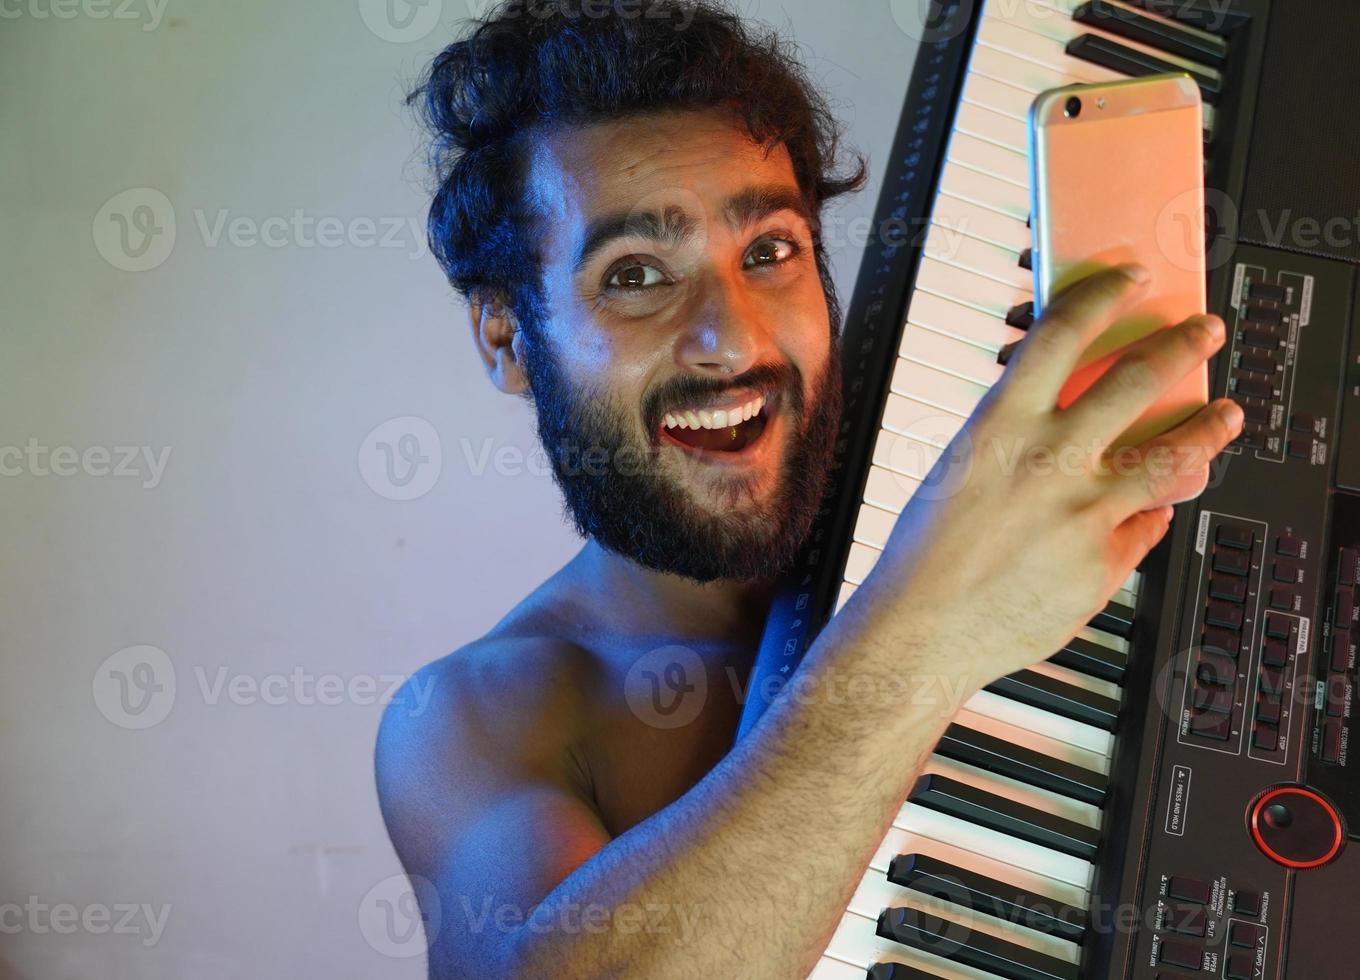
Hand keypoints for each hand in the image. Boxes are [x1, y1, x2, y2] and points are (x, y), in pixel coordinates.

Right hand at [861, 264, 1242, 684]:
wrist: (920, 633)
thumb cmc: (923, 558)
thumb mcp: (957, 472)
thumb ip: (1014, 442)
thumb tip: (1063, 422)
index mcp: (999, 427)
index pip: (1061, 334)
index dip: (1103, 295)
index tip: (1128, 279)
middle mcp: (1050, 461)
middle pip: (1138, 379)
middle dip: (1181, 344)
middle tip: (1203, 330)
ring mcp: (1085, 512)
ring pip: (1171, 455)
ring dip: (1207, 429)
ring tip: (1224, 415)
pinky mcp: (1105, 562)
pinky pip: (1145, 527)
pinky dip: (1150, 513)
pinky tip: (1153, 508)